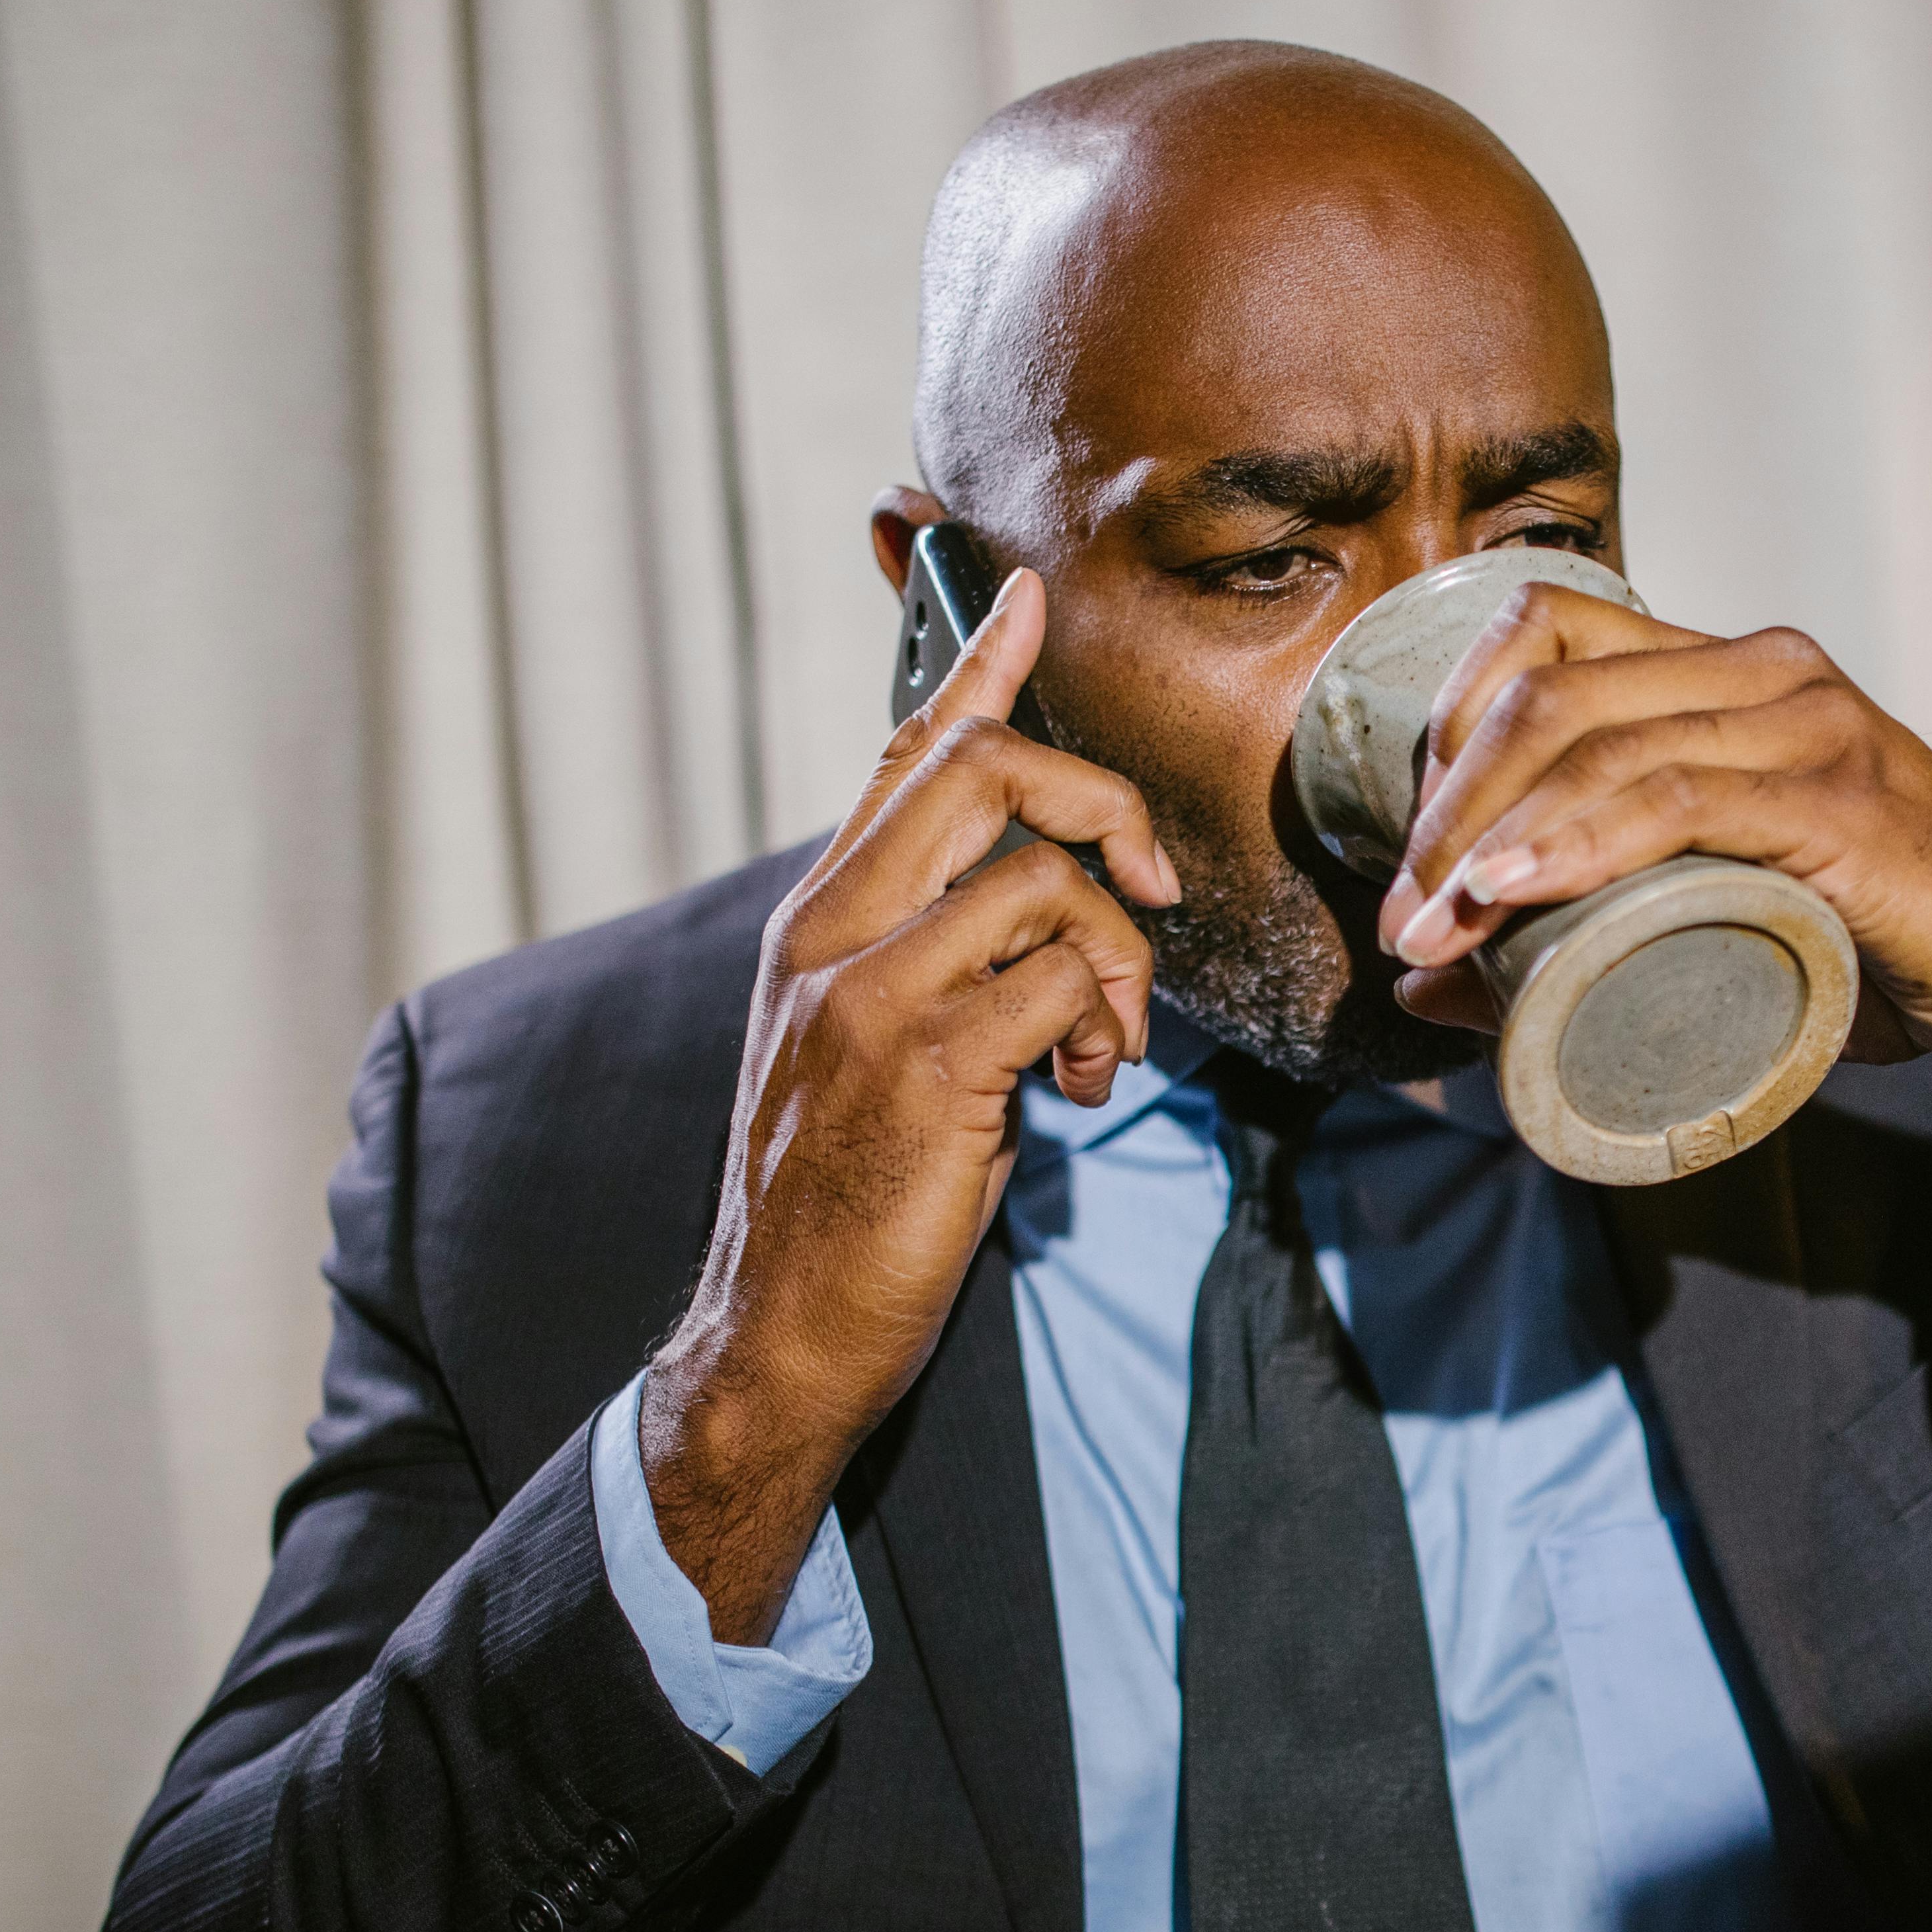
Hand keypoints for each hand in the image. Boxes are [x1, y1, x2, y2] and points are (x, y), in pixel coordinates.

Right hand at [642, 570, 1175, 1643]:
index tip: (1029, 601)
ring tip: (1100, 1048)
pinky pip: (1063, 982)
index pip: (906, 756)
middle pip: (990, 773)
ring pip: (1047, 881)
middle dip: (1103, 808)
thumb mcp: (877, 1048)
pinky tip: (1078, 1092)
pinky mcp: (924, 1063)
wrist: (783, 1329)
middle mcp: (831, 933)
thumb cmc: (849, 1197)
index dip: (979, 668)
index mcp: (819, 921)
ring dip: (1119, 961)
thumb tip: (1038, 903)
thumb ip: (934, 959)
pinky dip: (1104, 1031)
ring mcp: (870, 993)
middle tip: (1148, 889)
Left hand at [1372, 582, 1931, 1299]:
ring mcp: (1810, 725)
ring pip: (1598, 739)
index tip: (1411, 841)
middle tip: (1404, 911)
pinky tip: (1514, 885)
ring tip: (1436, 925)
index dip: (1451, 723)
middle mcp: (1769, 670)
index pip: (1544, 634)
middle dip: (1449, 801)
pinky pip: (1677, 799)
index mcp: (1731, 668)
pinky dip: (1577, 842)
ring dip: (1490, 835)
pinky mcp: (1841, 800)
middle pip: (1549, 687)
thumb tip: (1420, 976)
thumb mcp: (1709, 918)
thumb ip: (1579, 928)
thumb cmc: (1865, 949)